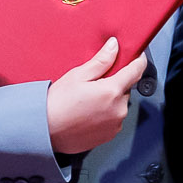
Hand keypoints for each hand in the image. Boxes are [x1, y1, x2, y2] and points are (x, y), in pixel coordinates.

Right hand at [45, 36, 145, 155]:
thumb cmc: (57, 104)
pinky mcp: (110, 135)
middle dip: (114, 84)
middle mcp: (118, 109)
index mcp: (112, 91)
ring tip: (87, 102)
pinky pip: (114, 119)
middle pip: (125, 89)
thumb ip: (101, 61)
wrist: (45, 131)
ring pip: (119, 105)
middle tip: (93, 84)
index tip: (136, 56)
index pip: (136, 71)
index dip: (138, 61)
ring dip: (110, 100)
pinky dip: (105, 114)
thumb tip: (114, 46)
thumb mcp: (78, 76)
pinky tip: (88, 113)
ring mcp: (115, 124)